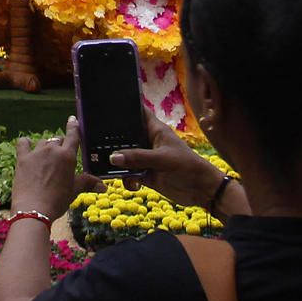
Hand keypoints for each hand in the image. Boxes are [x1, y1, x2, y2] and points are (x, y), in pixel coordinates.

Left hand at [10, 118, 103, 221]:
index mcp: (67, 156)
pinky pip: (23, 143)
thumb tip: (103, 186)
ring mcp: (36, 153)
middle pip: (57, 140)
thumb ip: (88, 183)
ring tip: (47, 158)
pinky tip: (27, 144)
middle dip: (60, 146)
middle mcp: (52, 150)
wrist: (34, 209)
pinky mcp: (22, 158)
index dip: (74, 126)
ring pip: (43, 142)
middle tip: (61, 157)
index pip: (73, 135)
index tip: (73, 119)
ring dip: (46, 147)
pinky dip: (25, 143)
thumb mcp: (74, 191)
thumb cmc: (57, 201)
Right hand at [108, 112, 228, 209]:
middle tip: (99, 146)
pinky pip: (129, 174)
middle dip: (114, 141)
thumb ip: (138, 157)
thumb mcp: (162, 159)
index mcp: (155, 130)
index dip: (124, 109)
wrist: (202, 191)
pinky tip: (133, 185)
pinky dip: (127, 179)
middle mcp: (148, 142)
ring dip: (119, 164)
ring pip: (125, 157)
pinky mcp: (146, 174)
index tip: (106, 111)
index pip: (137, 113)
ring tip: (113, 169)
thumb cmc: (188, 166)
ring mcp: (146, 159)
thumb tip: (113, 158)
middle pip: (126, 137)